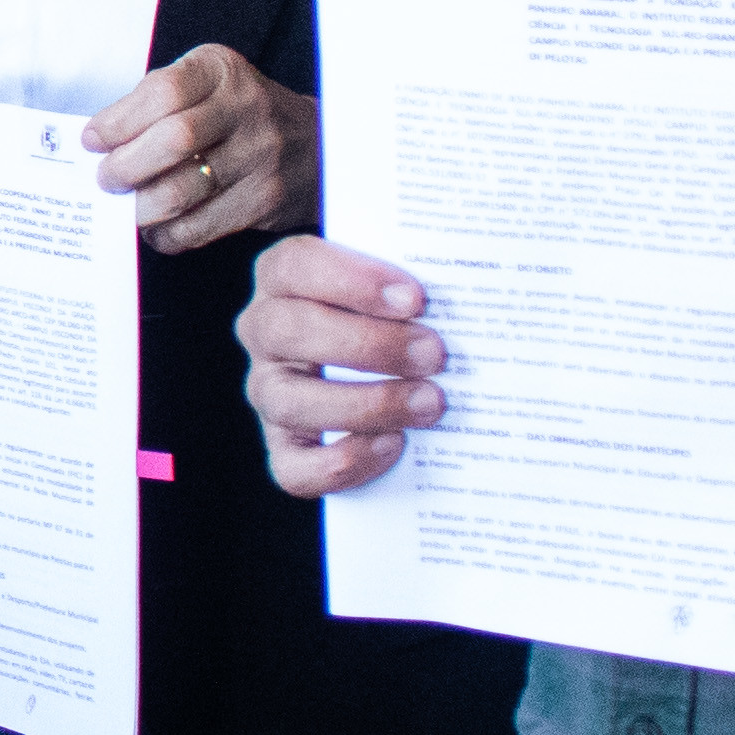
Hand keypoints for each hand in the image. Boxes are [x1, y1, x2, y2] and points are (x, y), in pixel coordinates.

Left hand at [88, 47, 313, 255]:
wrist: (314, 144)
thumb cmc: (237, 112)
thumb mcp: (204, 84)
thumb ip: (155, 101)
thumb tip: (99, 141)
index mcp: (222, 71)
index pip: (163, 92)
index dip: (119, 120)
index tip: (92, 140)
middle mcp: (247, 108)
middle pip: (173, 140)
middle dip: (125, 166)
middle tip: (105, 178)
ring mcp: (260, 156)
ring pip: (181, 191)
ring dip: (139, 206)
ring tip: (125, 205)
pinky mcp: (264, 200)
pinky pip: (198, 227)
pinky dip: (165, 233)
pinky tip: (156, 225)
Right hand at [237, 236, 445, 494]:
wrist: (392, 366)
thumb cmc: (401, 314)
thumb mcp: (402, 283)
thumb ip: (420, 280)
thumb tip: (469, 286)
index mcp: (284, 278)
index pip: (296, 266)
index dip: (353, 281)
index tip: (416, 298)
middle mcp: (264, 333)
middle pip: (288, 331)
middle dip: (369, 345)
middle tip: (435, 354)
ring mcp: (270, 392)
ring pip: (289, 402)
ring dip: (367, 404)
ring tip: (430, 402)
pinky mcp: (284, 449)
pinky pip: (293, 467)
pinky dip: (344, 461)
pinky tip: (393, 444)